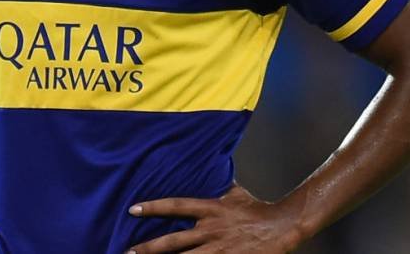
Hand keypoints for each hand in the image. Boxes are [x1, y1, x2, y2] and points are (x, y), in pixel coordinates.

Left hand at [125, 183, 304, 252]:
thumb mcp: (234, 192)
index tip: (132, 210)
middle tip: (128, 252)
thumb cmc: (256, 209)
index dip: (153, 207)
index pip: (176, 206)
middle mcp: (210, 230)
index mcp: (210, 209)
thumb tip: (209, 164)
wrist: (282, 226)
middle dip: (149, 248)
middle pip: (174, 241)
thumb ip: (217, 184)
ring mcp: (219, 249)